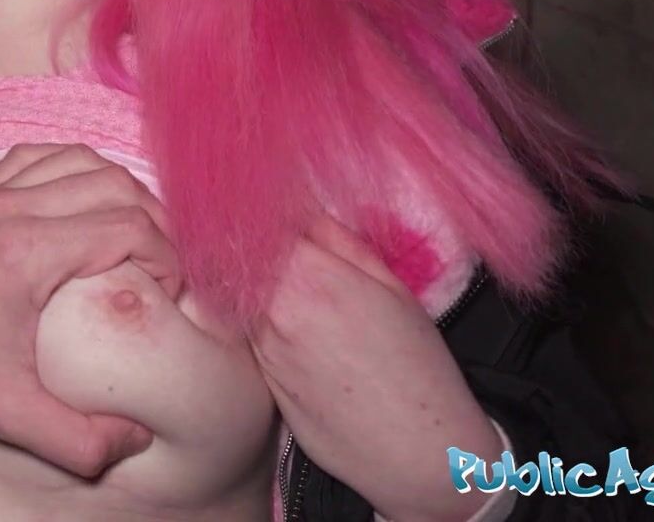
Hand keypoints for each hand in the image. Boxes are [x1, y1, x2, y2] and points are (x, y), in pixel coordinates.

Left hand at [0, 142, 180, 477]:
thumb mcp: (6, 415)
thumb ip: (79, 439)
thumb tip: (135, 438)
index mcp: (30, 250)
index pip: (130, 226)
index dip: (168, 258)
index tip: (168, 294)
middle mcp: (14, 208)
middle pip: (115, 183)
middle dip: (155, 220)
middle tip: (162, 264)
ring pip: (79, 160)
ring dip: (119, 188)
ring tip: (134, 231)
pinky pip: (37, 157)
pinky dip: (73, 168)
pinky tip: (81, 200)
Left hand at [247, 214, 500, 521]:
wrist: (415, 450)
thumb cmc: (416, 367)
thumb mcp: (392, 288)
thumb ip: (340, 243)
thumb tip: (303, 214)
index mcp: (313, 280)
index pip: (258, 222)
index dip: (261, 209)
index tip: (267, 203)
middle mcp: (276, 312)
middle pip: (239, 255)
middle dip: (249, 240)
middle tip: (268, 233)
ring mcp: (262, 347)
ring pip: (236, 292)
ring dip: (247, 276)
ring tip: (286, 279)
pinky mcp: (259, 377)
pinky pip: (246, 328)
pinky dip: (254, 313)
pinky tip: (285, 317)